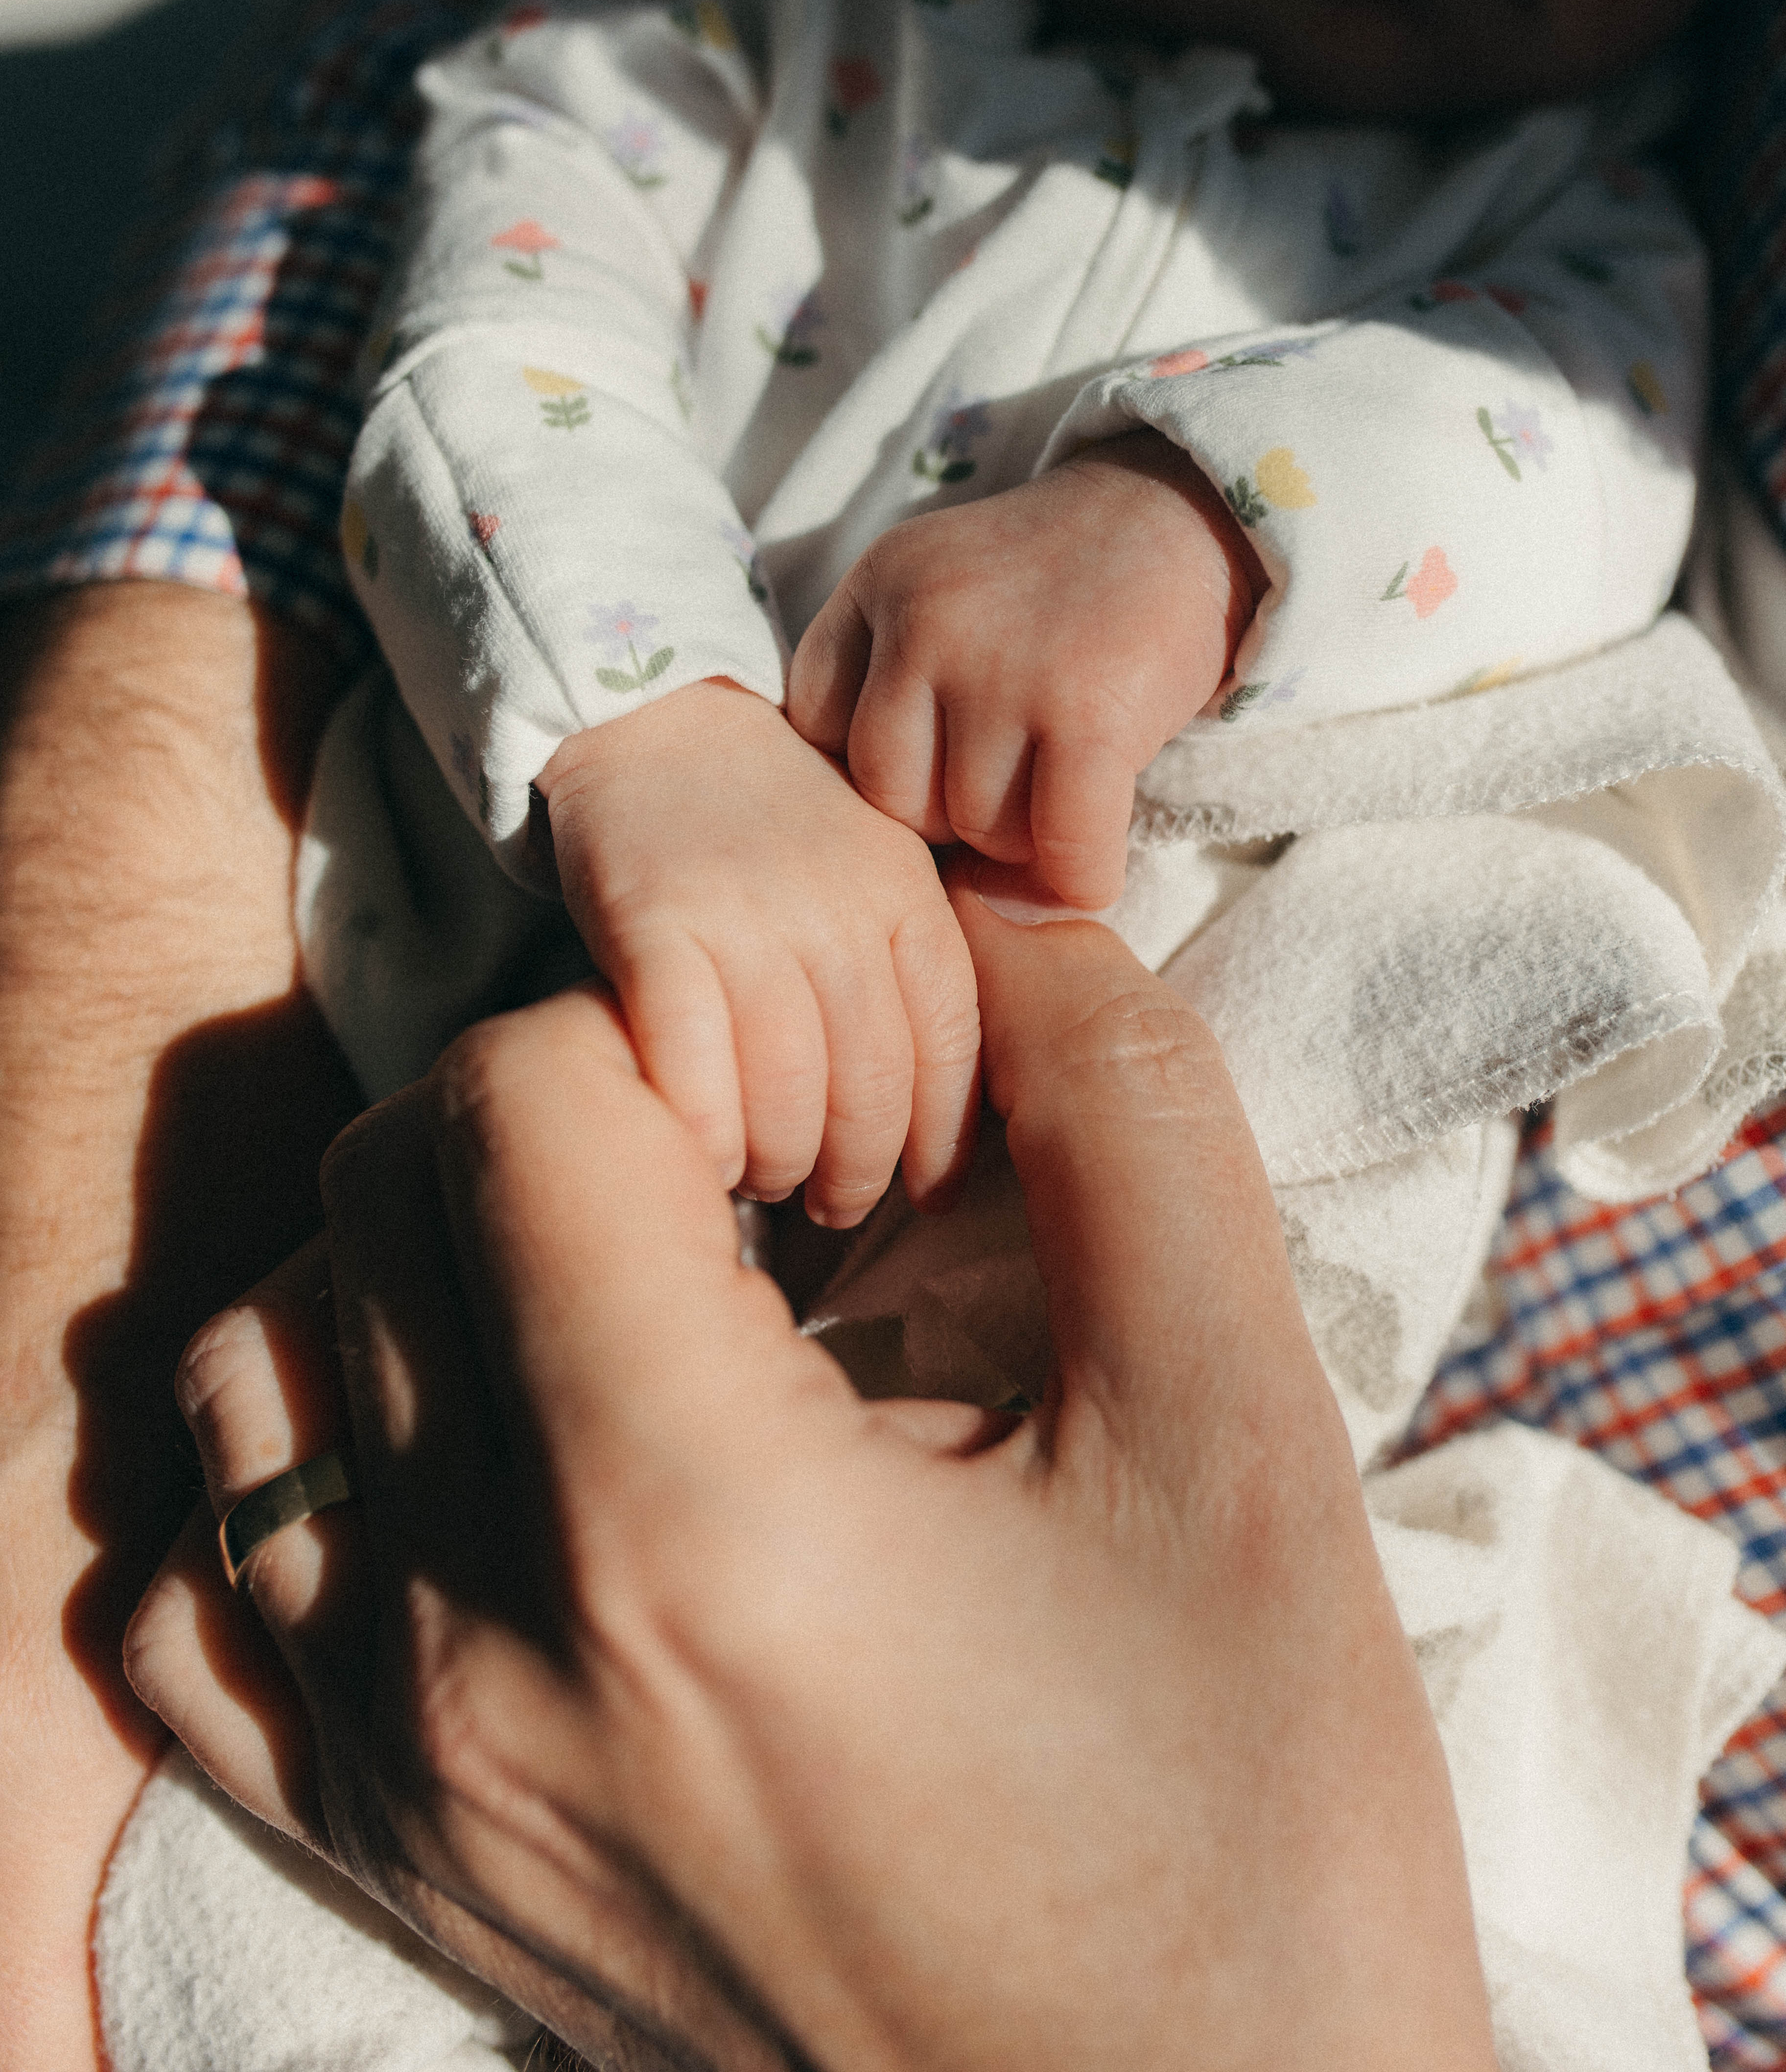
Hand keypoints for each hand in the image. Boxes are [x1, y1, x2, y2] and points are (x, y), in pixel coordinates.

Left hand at [126, 889, 1493, 2071]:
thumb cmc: (1242, 1813)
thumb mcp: (1242, 1428)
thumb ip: (1119, 1110)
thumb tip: (991, 924)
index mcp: (686, 1520)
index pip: (517, 1094)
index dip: (669, 1026)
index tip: (806, 1110)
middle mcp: (485, 1648)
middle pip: (373, 1199)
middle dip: (549, 1113)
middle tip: (735, 1180)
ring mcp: (411, 1775)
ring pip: (255, 1380)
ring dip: (406, 1269)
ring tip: (605, 1299)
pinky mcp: (401, 1869)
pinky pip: (196, 1612)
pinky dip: (298, 1481)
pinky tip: (473, 1463)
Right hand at [533, 680, 979, 1224]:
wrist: (657, 720)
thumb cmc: (775, 823)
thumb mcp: (874, 866)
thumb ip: (910, 963)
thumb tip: (949, 1110)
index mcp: (906, 892)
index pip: (952, 1045)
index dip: (944, 1139)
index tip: (929, 1192)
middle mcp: (836, 904)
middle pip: (871, 1088)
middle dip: (858, 1172)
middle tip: (834, 1199)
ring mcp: (743, 914)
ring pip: (785, 1095)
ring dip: (779, 1164)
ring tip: (767, 1176)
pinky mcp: (652, 926)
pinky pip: (691, 1071)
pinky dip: (704, 1133)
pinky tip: (704, 1151)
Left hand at [788, 432, 1260, 908]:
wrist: (1177, 515)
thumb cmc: (1053, 585)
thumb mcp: (939, 590)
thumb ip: (887, 683)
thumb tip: (893, 859)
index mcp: (878, 584)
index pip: (818, 728)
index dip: (875, 769)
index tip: (931, 765)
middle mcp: (927, 620)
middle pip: (894, 798)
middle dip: (949, 818)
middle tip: (1006, 786)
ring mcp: (1006, 668)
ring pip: (979, 832)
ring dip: (1025, 842)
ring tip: (1060, 788)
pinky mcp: (1090, 715)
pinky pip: (1062, 852)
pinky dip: (1080, 879)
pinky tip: (1091, 862)